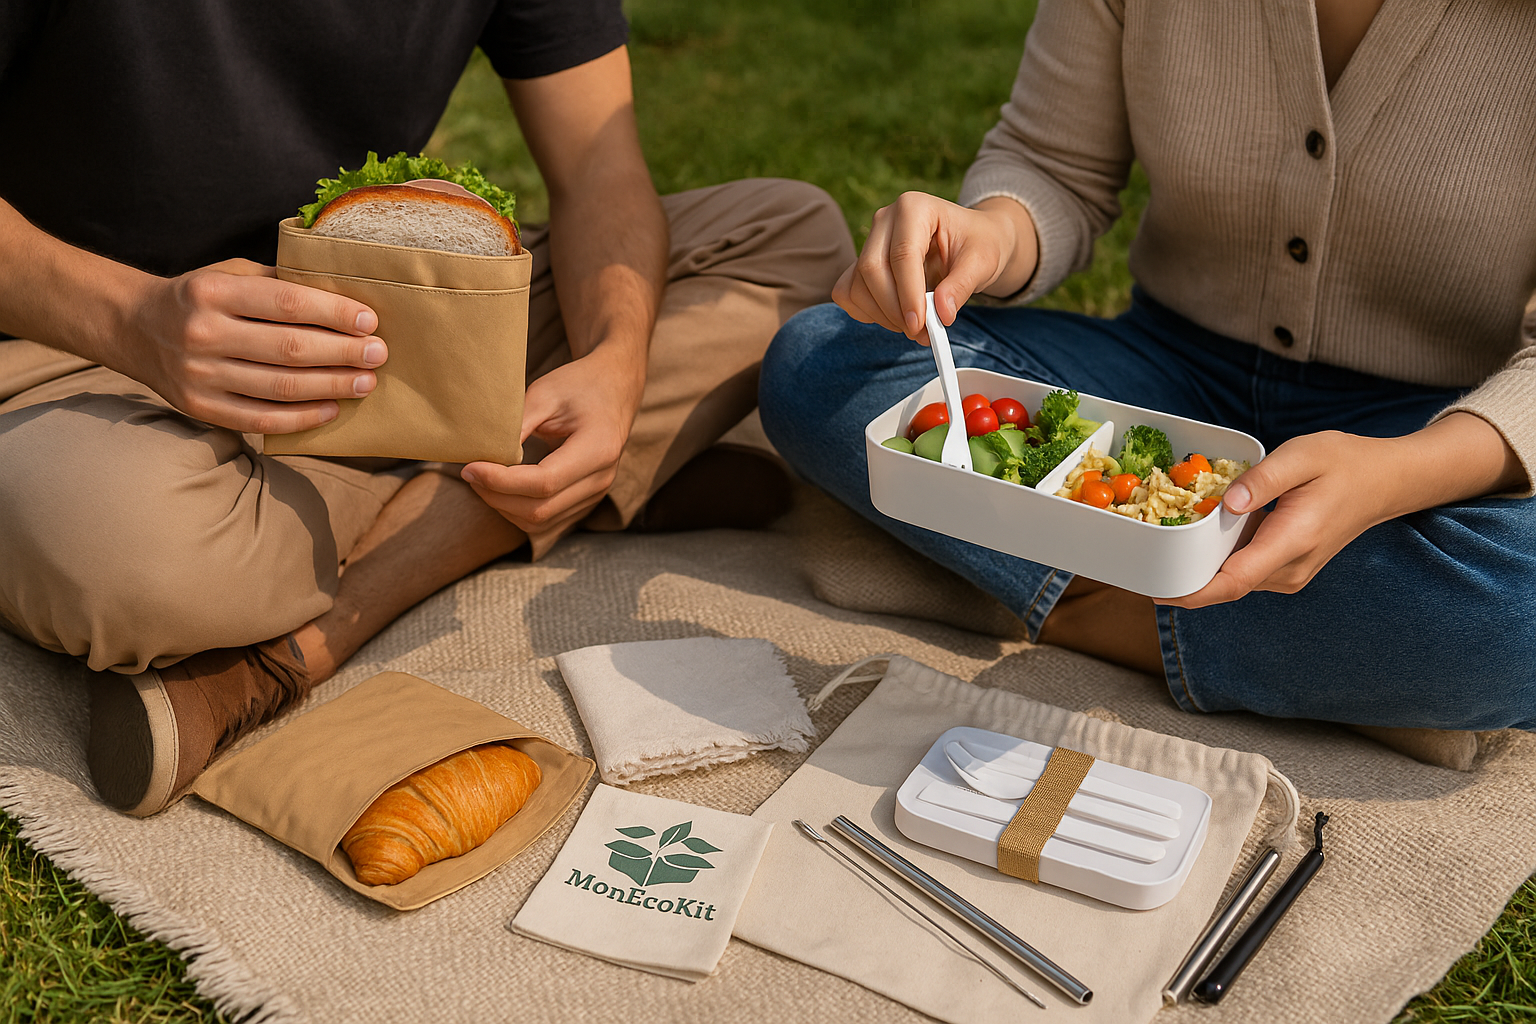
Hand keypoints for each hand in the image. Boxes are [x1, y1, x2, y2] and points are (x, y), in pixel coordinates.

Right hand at [124, 259, 385, 433]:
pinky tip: (331, 409)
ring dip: (331, 386)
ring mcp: (200, 375)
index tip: (369, 322)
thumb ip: (277, 284)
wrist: (136, 328)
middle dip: (343, 353)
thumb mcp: (230, 275)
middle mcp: (203, 334)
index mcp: (212, 292)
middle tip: (378, 355)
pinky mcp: (200, 408)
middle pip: (290, 349)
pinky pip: (261, 420)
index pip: (287, 303)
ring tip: (365, 382)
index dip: (334, 313)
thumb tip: (342, 299)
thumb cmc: (199, 298)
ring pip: (280, 387)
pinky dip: (302, 418)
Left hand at [459, 344, 645, 534]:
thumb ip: (517, 424)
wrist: (614, 390)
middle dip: (497, 496)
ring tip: (483, 480)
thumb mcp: (546, 393)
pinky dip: (518, 512)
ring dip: (504, 507)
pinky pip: (547, 522)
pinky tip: (503, 489)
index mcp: (598, 449)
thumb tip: (483, 453)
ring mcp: (596, 494)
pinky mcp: (586, 501)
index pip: (544, 482)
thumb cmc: (580, 385)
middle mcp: (601, 479)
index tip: (471, 467)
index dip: (501, 481)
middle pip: (540, 509)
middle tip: (470, 472)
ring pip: (541, 523)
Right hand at [832, 193, 1037, 342]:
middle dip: (893, 309)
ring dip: (882, 315)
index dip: (908, 294)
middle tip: (919, 332)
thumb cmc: (977, 244)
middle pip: (872, 269)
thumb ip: (962, 286)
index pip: (902, 254)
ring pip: (857, 285)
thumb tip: (942, 314)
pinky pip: (848, 292)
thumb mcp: (982, 262)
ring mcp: (870, 241)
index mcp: (914, 207)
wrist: (970, 240)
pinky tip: (894, 316)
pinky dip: (867, 312)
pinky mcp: (861, 262)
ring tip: (915, 327)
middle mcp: (885, 219)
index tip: (919, 324)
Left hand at [1159, 413, 1525, 608]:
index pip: (1235, 581)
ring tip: (1161, 549)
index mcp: (1292, 542)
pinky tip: (1197, 539)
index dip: (1193, 592)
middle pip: (1227, 586)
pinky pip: (1244, 570)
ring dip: (1199, 571)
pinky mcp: (1286, 567)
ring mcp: (1289, 572)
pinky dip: (1218, 561)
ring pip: (1234, 580)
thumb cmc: (1344, 464)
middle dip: (1184, 581)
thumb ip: (1264, 479)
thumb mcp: (1303, 456)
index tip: (1156, 592)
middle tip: (1141, 566)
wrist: (1384, 481)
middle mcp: (1289, 568)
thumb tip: (1228, 503)